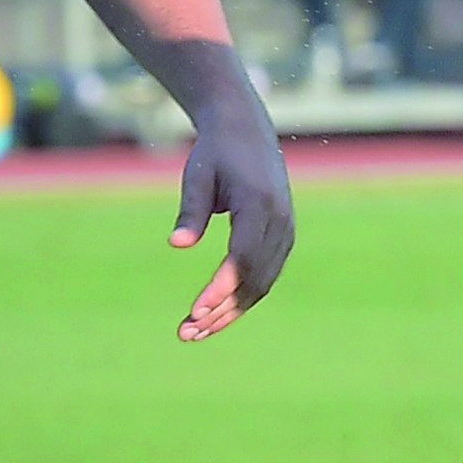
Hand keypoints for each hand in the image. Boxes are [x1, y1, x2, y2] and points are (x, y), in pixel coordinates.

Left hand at [170, 88, 292, 340]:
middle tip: (186, 332)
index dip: (220, 289)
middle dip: (222, 311)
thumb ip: (190, 211)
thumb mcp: (198, 176)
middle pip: (255, 280)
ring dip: (230, 311)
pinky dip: (240, 298)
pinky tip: (213, 313)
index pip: (243, 259)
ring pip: (261, 284)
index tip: (194, 312)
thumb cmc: (216, 152)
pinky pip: (264, 276)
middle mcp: (280, 222)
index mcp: (260, 205)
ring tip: (194, 331)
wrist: (245, 130)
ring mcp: (286, 231)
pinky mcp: (282, 238)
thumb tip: (177, 244)